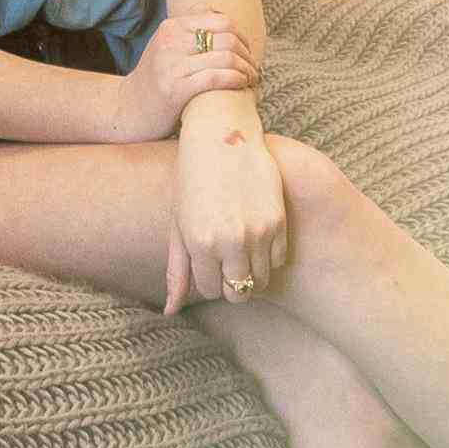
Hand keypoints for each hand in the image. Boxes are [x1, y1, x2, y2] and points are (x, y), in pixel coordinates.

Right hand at [113, 11, 258, 140]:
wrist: (127, 110)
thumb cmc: (155, 80)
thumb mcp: (166, 47)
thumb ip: (189, 30)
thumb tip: (220, 13)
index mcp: (171, 27)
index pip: (220, 20)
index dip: (241, 35)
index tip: (247, 51)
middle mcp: (170, 42)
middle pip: (227, 37)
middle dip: (247, 54)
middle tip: (254, 69)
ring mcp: (171, 65)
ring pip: (225, 57)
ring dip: (246, 69)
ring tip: (251, 80)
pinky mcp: (175, 89)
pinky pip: (216, 77)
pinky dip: (236, 80)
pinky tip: (241, 85)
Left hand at [164, 120, 291, 314]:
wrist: (222, 135)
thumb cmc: (192, 180)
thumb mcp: (178, 224)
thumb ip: (176, 271)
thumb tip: (169, 312)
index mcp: (200, 244)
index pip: (211, 290)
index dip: (210, 279)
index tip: (209, 260)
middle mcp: (230, 242)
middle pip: (238, 292)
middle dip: (231, 283)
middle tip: (226, 260)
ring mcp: (258, 232)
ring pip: (261, 280)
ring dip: (251, 271)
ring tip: (241, 247)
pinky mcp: (279, 220)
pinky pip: (278, 259)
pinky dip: (269, 255)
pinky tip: (257, 234)